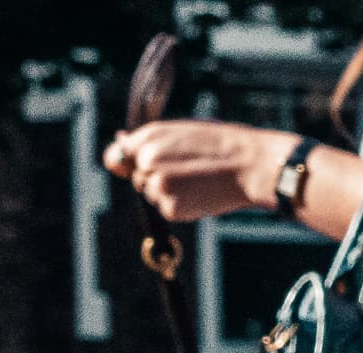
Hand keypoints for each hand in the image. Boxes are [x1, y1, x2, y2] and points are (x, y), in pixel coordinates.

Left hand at [102, 120, 292, 227]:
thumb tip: (114, 152)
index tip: (156, 161)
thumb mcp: (181, 132)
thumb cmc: (218, 144)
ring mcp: (158, 185)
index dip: (136, 159)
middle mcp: (147, 159)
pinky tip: (200, 192)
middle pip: (137, 176)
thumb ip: (147, 142)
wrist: (248, 164)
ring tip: (197, 179)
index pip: (121, 153)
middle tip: (188, 168)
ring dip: (168, 191)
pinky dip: (180, 206)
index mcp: (149, 135)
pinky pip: (166, 209)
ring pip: (151, 194)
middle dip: (156, 176)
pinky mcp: (170, 208)